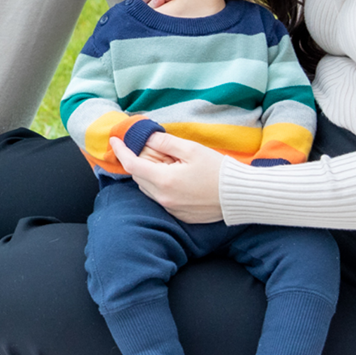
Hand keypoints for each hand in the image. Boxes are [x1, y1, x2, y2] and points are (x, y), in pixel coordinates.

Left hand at [111, 131, 225, 221]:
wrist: (240, 196)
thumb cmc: (218, 170)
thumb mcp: (191, 149)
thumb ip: (165, 143)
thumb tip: (147, 138)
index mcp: (164, 180)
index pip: (131, 164)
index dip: (120, 151)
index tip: (115, 140)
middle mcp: (163, 198)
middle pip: (139, 176)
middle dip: (138, 160)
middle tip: (151, 148)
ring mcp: (171, 209)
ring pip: (148, 188)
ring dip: (149, 174)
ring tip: (167, 162)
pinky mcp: (180, 215)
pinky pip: (161, 198)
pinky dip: (160, 186)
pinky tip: (176, 177)